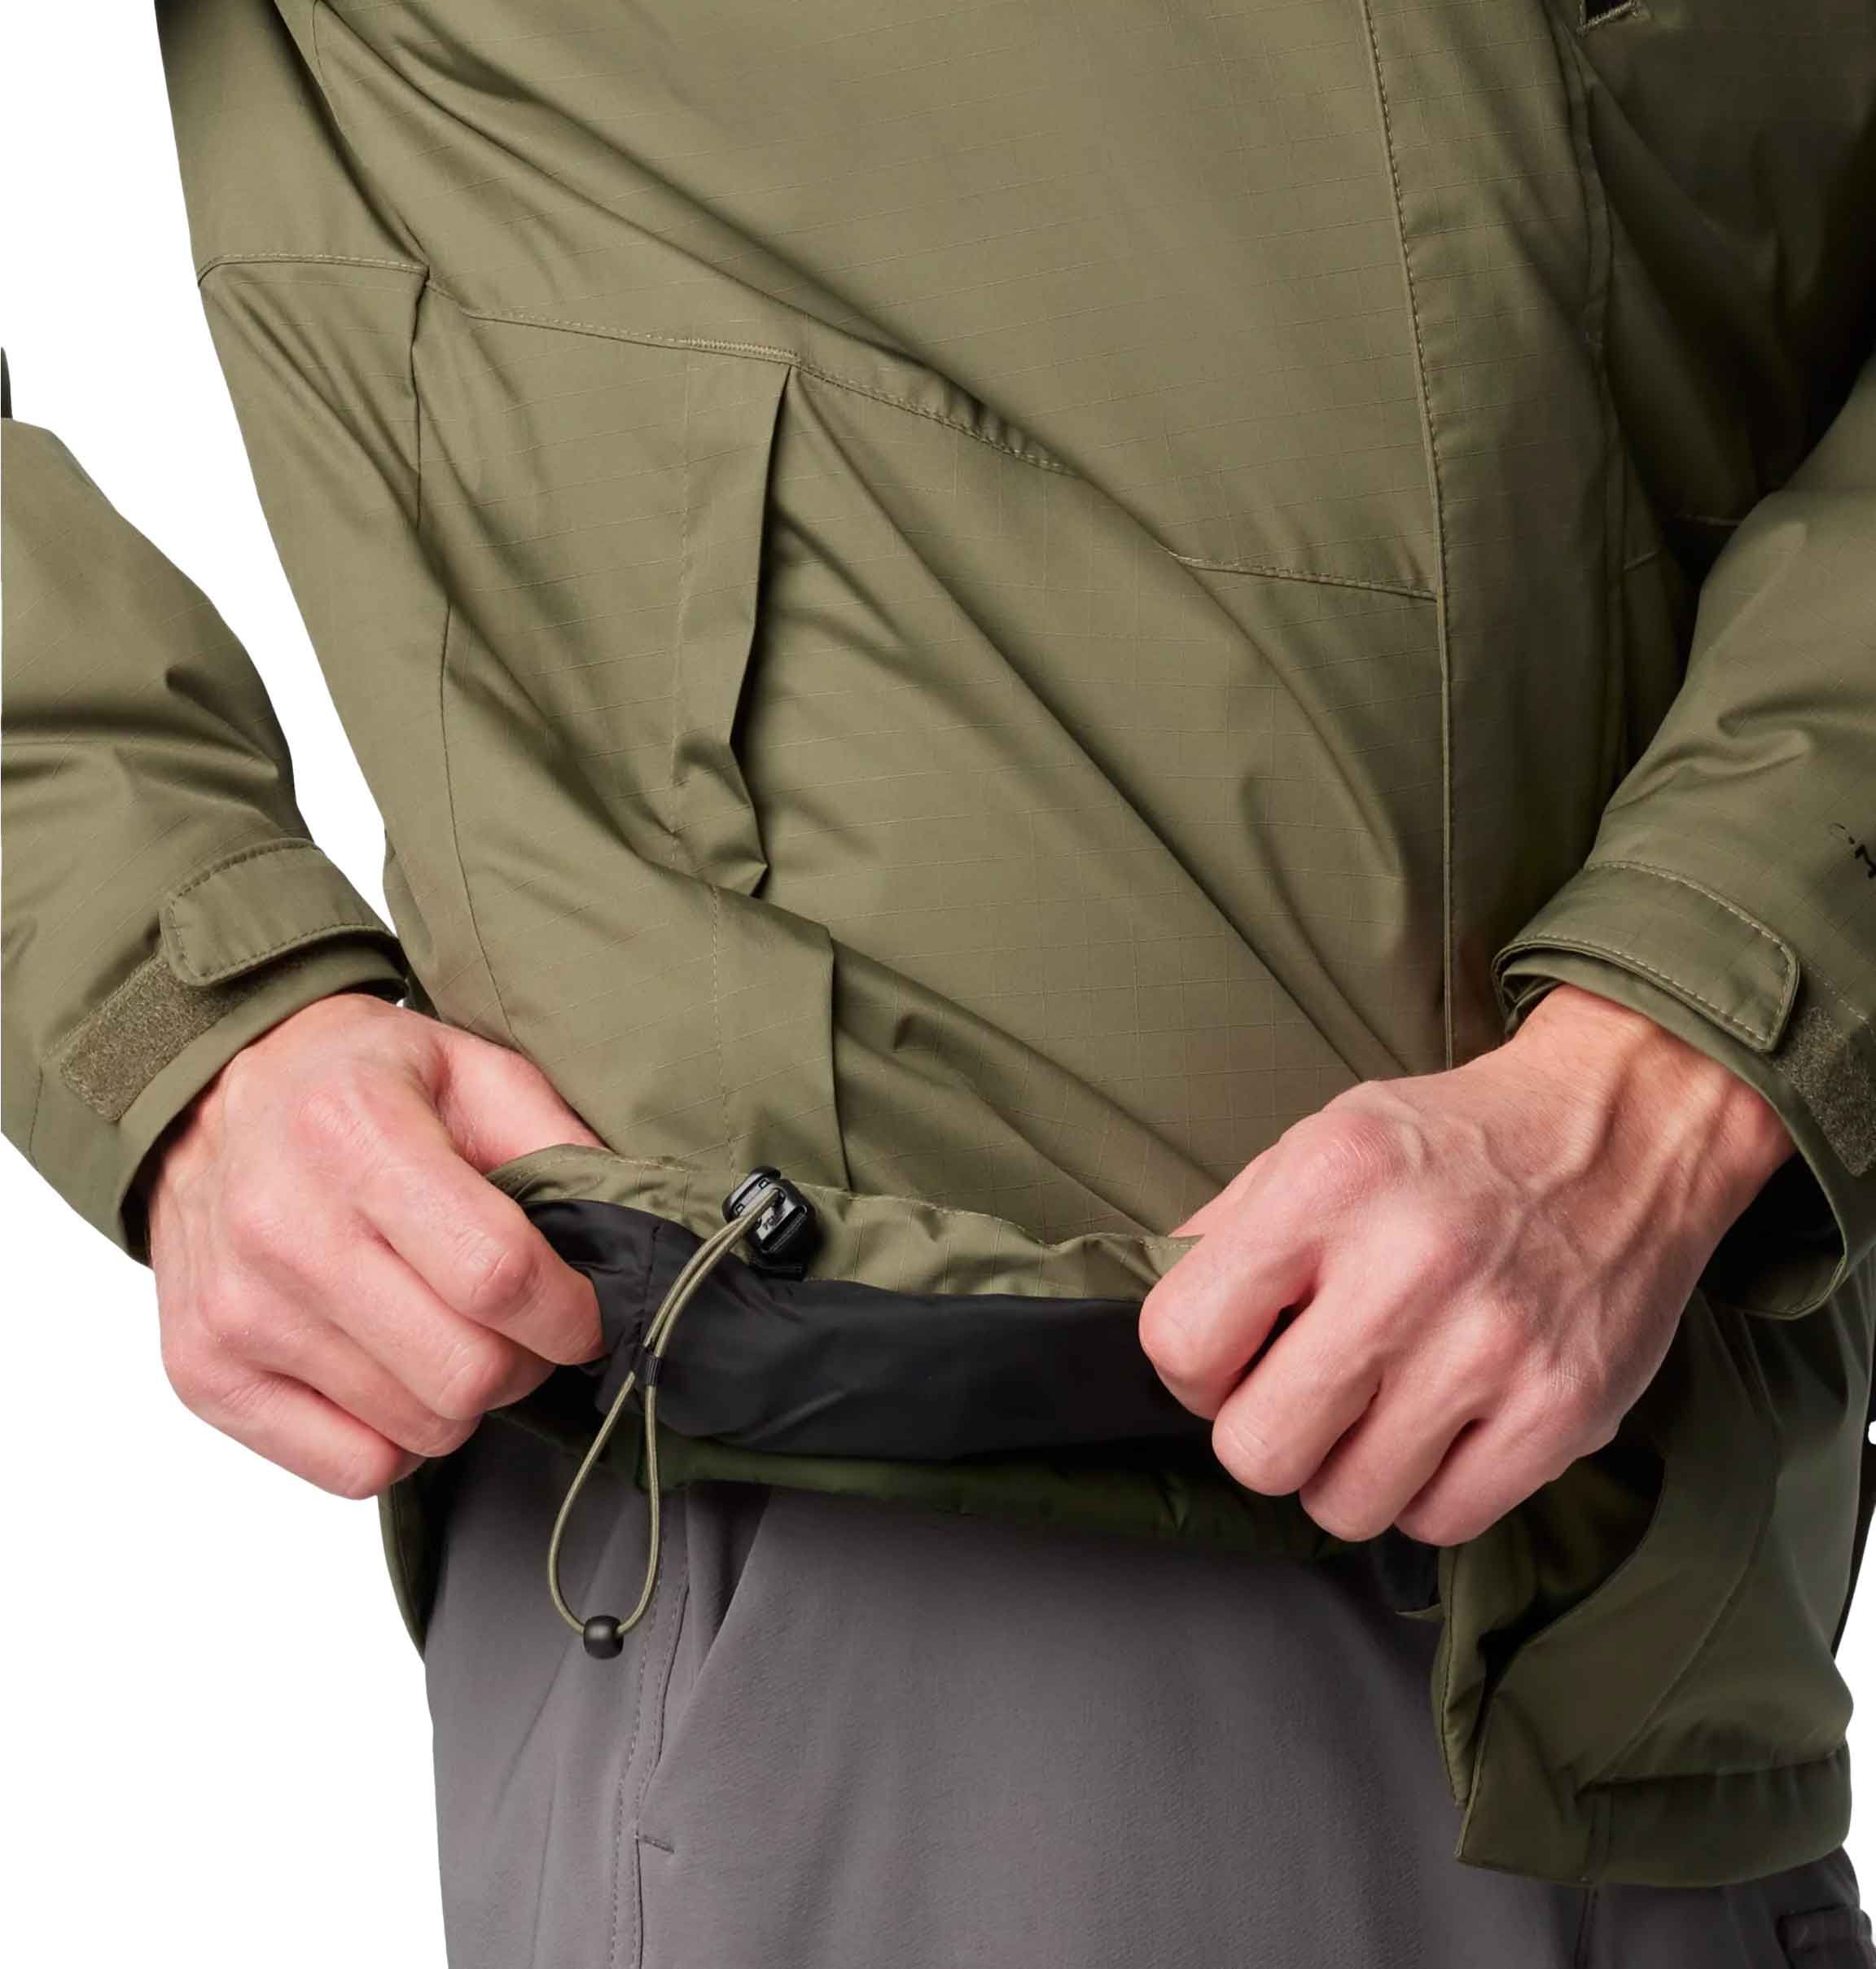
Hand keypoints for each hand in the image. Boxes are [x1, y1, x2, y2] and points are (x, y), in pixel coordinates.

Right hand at [146, 992, 605, 1497]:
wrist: (207, 1097)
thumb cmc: (349, 1081)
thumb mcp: (467, 1065)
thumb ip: (554, 1139)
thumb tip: (630, 1228)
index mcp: (356, 1136)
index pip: (496, 1274)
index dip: (569, 1313)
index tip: (585, 1312)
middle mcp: (284, 1229)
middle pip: (465, 1372)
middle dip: (526, 1362)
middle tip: (523, 1327)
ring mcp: (238, 1313)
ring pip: (419, 1428)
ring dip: (465, 1397)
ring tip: (452, 1334)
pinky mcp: (207, 1374)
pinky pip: (353, 1467)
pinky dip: (398, 1438)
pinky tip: (394, 1372)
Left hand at [1139, 983, 1794, 1546]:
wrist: (1625, 1126)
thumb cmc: (1452, 1145)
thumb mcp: (1318, 1140)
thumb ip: (1228, 1233)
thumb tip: (1166, 1336)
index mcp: (1327, 1183)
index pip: (1183, 1341)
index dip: (1194, 1368)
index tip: (1233, 1354)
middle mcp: (1407, 1264)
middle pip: (1257, 1449)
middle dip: (1263, 1433)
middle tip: (1302, 1393)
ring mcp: (1491, 1345)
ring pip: (1344, 1503)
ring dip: (1345, 1471)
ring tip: (1377, 1408)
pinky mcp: (1562, 1409)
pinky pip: (1441, 1522)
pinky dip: (1427, 1492)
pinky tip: (1441, 1428)